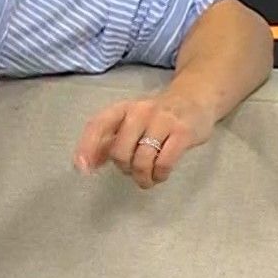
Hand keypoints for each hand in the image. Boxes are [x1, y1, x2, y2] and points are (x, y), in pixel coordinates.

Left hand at [73, 92, 216, 188]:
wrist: (194, 99)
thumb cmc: (155, 116)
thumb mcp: (129, 123)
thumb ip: (106, 142)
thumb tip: (85, 165)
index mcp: (122, 109)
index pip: (98, 126)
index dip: (87, 148)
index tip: (82, 169)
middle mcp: (139, 112)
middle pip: (120, 151)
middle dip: (124, 168)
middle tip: (133, 171)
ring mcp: (162, 121)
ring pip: (142, 159)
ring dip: (142, 176)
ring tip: (147, 179)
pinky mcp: (182, 133)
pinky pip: (164, 162)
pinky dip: (159, 175)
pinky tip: (160, 174)